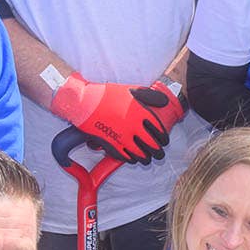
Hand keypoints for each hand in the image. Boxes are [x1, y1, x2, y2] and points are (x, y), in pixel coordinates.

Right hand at [50, 77, 180, 163]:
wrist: (85, 102)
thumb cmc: (107, 95)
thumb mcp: (131, 90)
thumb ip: (150, 96)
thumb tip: (164, 101)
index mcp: (140, 112)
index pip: (158, 129)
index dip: (163, 137)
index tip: (164, 141)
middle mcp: (134, 126)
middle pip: (152, 144)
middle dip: (158, 151)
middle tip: (160, 154)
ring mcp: (123, 137)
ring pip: (140, 154)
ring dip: (146, 158)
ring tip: (148, 159)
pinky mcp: (111, 144)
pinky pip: (125, 156)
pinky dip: (131, 159)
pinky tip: (133, 159)